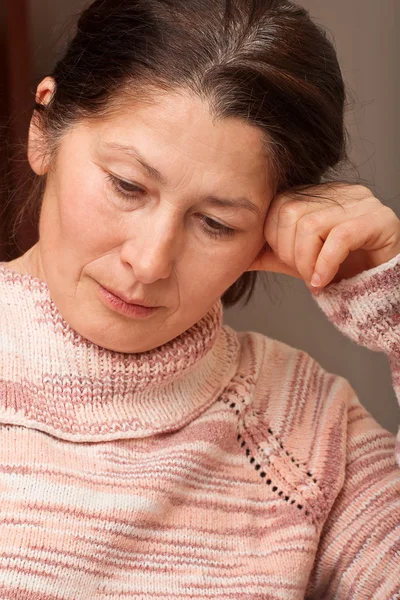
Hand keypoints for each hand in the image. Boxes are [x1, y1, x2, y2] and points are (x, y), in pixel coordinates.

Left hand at [246, 183, 399, 291]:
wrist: (380, 287)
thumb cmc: (341, 270)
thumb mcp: (296, 261)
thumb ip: (267, 252)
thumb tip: (230, 253)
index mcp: (317, 194)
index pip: (276, 206)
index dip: (273, 239)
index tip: (288, 263)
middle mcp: (339, 192)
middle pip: (289, 214)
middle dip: (290, 253)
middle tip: (305, 274)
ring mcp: (361, 203)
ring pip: (311, 225)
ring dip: (306, 263)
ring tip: (316, 279)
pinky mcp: (379, 220)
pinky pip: (339, 237)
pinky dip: (324, 264)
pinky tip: (323, 282)